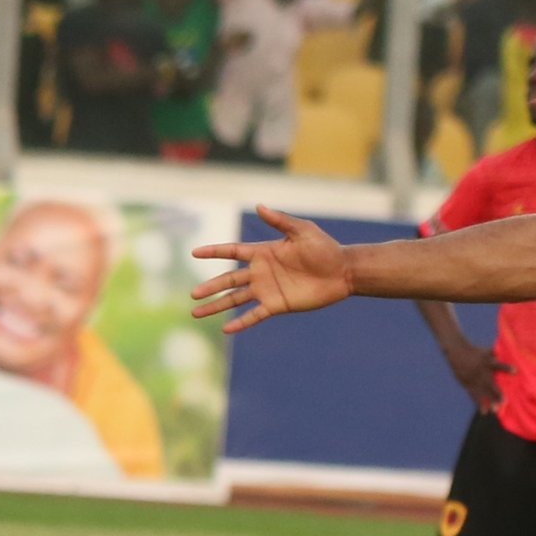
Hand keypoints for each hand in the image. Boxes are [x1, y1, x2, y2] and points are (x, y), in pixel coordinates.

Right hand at [190, 206, 350, 331]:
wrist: (343, 272)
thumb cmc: (325, 249)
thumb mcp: (302, 231)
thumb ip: (280, 221)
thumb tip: (259, 206)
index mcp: (263, 252)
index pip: (232, 251)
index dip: (214, 252)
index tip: (194, 253)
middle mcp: (261, 272)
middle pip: (228, 279)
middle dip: (210, 286)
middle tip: (192, 294)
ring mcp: (268, 289)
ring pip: (236, 298)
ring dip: (217, 305)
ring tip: (196, 312)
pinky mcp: (278, 305)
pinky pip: (255, 314)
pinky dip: (241, 322)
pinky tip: (226, 329)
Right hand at [445, 340, 509, 411]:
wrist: (457, 352)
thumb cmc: (475, 352)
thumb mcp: (485, 351)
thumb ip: (496, 354)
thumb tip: (504, 353)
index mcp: (488, 363)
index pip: (499, 365)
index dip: (507, 368)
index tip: (515, 371)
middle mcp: (482, 373)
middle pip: (491, 384)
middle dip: (497, 393)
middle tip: (504, 402)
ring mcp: (474, 379)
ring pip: (482, 392)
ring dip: (489, 401)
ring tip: (495, 410)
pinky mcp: (468, 384)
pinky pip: (474, 395)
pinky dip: (479, 403)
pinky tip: (484, 412)